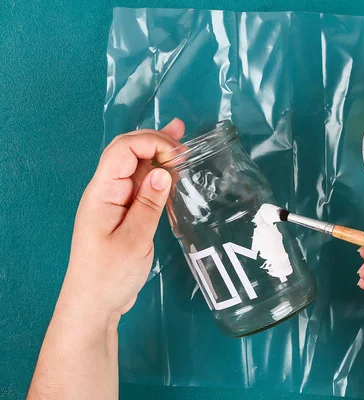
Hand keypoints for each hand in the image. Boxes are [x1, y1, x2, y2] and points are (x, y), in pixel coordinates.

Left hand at [28, 119, 184, 399]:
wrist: (95, 306)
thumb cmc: (109, 275)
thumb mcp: (133, 241)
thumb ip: (148, 205)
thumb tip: (165, 172)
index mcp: (102, 193)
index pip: (122, 150)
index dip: (151, 142)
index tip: (179, 154)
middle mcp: (108, 191)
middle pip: (128, 152)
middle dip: (155, 140)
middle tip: (185, 138)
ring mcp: (116, 202)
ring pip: (137, 167)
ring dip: (159, 154)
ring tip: (185, 141)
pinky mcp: (126, 214)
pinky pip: (143, 186)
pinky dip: (160, 175)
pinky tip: (176, 171)